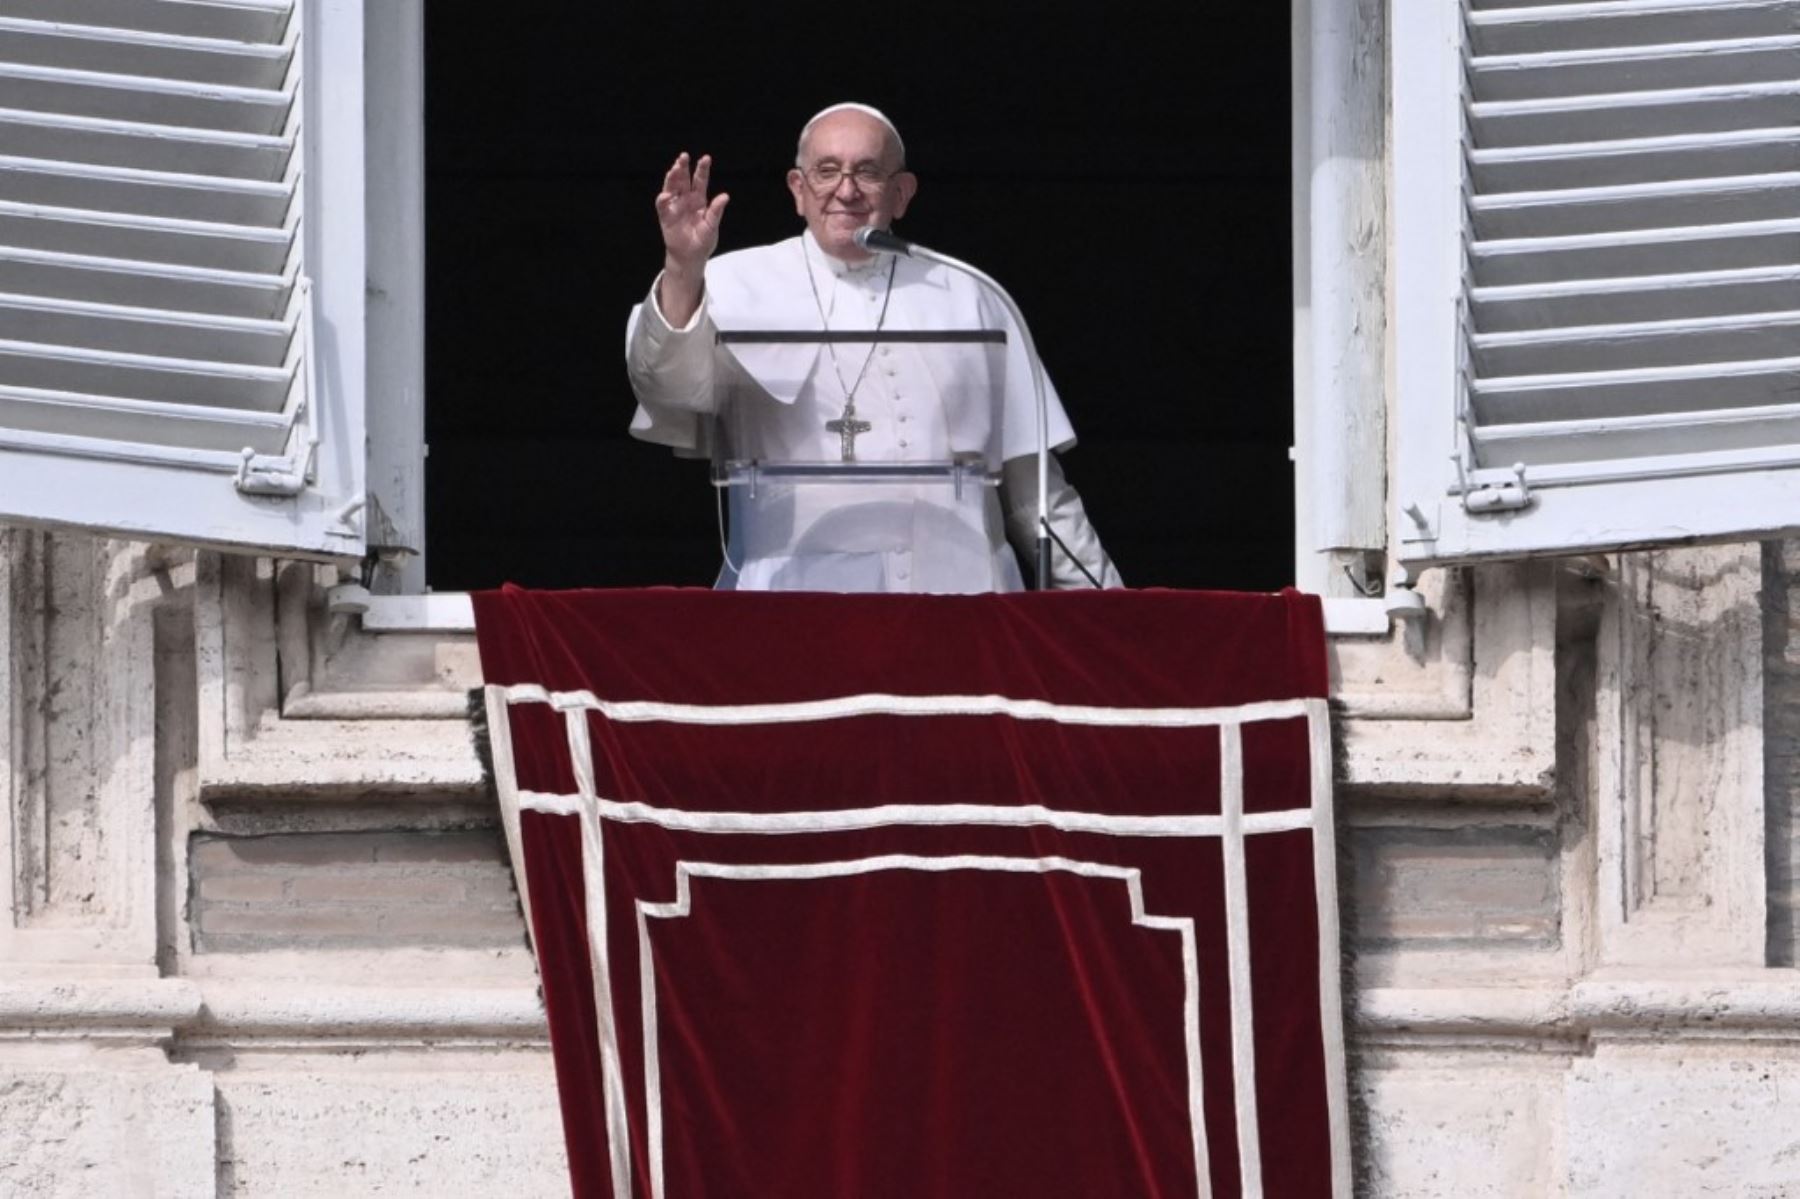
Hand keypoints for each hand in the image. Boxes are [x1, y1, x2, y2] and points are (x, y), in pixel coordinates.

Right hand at [656, 152, 728, 273]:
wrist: (691, 257)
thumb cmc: (703, 241)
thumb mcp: (712, 226)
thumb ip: (716, 211)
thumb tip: (725, 196)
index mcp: (699, 200)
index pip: (700, 181)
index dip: (702, 169)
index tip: (706, 158)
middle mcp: (686, 199)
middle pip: (683, 179)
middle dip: (683, 167)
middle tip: (683, 156)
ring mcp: (675, 206)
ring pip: (671, 187)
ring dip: (671, 177)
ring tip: (674, 168)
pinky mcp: (666, 216)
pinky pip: (662, 205)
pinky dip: (663, 199)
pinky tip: (666, 195)